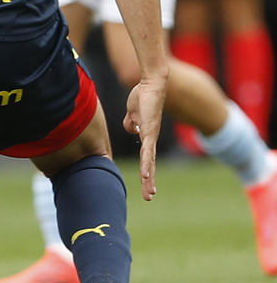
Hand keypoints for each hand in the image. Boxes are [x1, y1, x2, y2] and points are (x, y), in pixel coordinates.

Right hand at [123, 73, 167, 201]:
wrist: (151, 85)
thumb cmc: (142, 96)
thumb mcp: (133, 113)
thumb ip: (131, 122)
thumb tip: (132, 129)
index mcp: (146, 136)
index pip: (146, 159)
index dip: (147, 172)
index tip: (148, 187)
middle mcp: (151, 139)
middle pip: (149, 165)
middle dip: (149, 182)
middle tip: (150, 197)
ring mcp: (151, 136)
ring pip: (149, 162)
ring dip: (149, 177)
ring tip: (150, 192)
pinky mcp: (149, 131)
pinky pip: (147, 151)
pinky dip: (146, 163)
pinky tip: (146, 173)